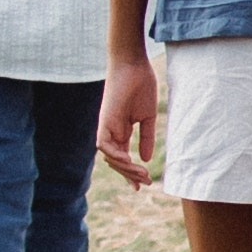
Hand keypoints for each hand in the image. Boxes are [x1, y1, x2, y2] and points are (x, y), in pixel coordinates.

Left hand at [97, 55, 160, 185]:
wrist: (134, 66)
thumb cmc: (141, 86)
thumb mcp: (148, 117)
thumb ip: (146, 137)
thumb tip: (145, 159)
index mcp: (122, 130)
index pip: (124, 157)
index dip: (132, 173)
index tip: (143, 185)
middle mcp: (112, 131)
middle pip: (117, 161)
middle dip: (131, 174)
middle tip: (146, 182)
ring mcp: (107, 127)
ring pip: (110, 157)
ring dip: (126, 168)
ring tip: (142, 174)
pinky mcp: (104, 121)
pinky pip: (104, 145)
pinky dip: (115, 155)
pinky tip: (129, 159)